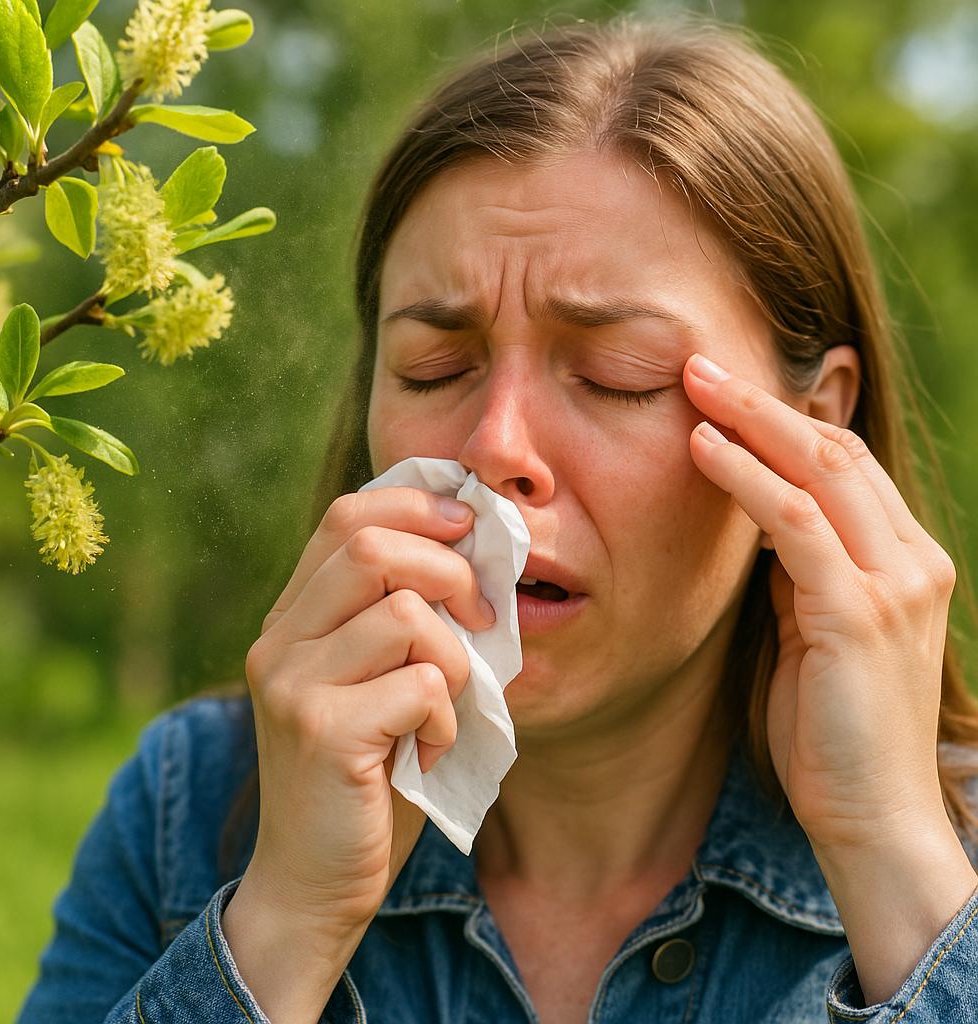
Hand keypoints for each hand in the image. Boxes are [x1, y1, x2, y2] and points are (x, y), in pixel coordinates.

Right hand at [236, 486, 496, 929]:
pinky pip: (420, 684)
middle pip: (372, 545)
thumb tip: (473, 552)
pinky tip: (431, 749)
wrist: (310, 883)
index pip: (347, 515)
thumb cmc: (364, 776)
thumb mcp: (375, 682)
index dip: (415, 504)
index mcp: (292, 618)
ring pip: (405, 614)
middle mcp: (280, 640)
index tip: (467, 524)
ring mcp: (293, 683)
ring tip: (447, 705)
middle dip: (450, 570)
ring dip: (454, 659)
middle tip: (481, 617)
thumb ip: (399, 621)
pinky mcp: (321, 731)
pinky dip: (447, 715)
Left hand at [683, 352, 956, 854]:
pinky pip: (795, 522)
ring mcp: (895, 582)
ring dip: (749, 418)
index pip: (843, 465)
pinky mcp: (861, 613)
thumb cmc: (827, 727)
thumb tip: (750, 523)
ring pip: (819, 468)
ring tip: (692, 382)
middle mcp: (912, 558)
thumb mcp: (810, 631)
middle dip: (762, 401)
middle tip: (699, 363)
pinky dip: (745, 477)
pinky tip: (702, 447)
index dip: (782, 421)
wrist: (871, 817)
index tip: (721, 392)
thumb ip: (794, 573)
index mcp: (903, 560)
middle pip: (834, 448)